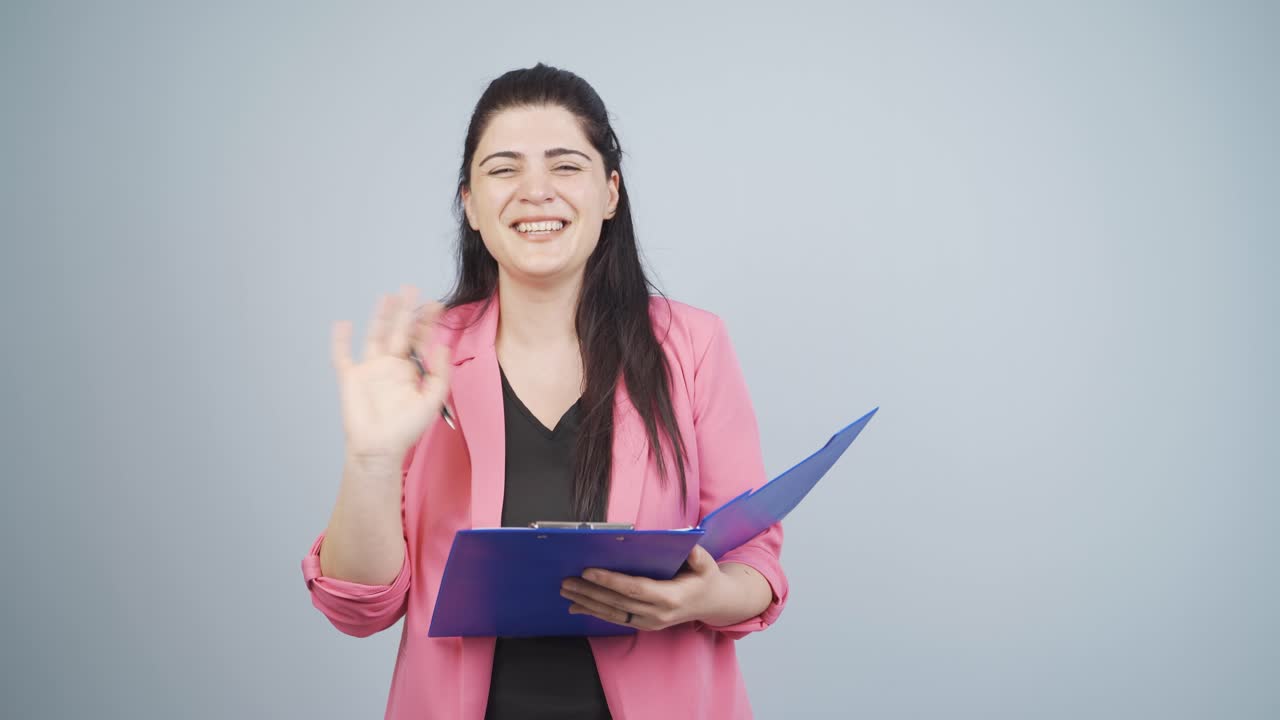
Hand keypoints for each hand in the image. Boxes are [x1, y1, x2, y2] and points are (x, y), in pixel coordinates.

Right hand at [332, 285, 451, 462]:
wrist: (380, 448)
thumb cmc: (407, 429)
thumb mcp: (432, 400)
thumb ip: (440, 374)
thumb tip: (444, 346)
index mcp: (411, 370)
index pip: (420, 340)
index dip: (427, 322)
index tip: (437, 304)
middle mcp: (391, 365)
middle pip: (399, 331)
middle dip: (406, 310)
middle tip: (412, 289)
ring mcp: (370, 369)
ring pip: (375, 336)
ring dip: (380, 317)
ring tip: (388, 296)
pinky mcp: (351, 378)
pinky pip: (343, 356)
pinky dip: (341, 340)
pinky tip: (343, 324)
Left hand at [559, 545, 733, 630]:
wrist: (713, 603)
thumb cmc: (705, 578)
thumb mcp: (706, 563)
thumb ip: (696, 555)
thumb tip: (686, 546)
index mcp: (670, 597)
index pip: (634, 589)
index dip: (609, 580)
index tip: (588, 571)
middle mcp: (657, 614)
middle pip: (617, 603)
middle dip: (590, 591)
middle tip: (566, 581)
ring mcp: (649, 622)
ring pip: (612, 614)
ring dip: (587, 603)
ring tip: (566, 591)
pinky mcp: (644, 624)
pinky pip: (615, 619)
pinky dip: (594, 612)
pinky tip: (576, 607)